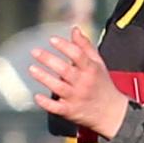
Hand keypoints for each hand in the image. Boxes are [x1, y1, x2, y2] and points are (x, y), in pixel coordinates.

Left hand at [22, 27, 125, 142]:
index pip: (78, 55)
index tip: (52, 39)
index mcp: (91, 70)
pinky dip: (47, 103)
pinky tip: (37, 96)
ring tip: (32, 69)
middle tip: (35, 51)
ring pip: (59, 87)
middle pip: (65, 70)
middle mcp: (83, 83)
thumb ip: (85, 47)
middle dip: (49, 60)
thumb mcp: (98, 64)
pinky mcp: (70, 111)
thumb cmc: (102, 84)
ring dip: (45, 78)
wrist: (111, 113)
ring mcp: (76, 98)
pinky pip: (57, 108)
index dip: (64, 46)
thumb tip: (74, 29)